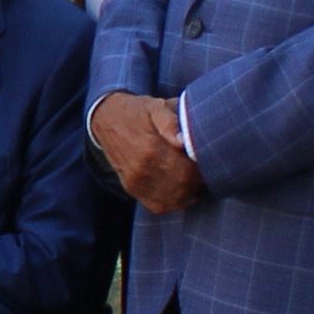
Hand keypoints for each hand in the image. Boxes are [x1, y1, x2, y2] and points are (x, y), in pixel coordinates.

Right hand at [86, 90, 198, 214]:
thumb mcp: (156, 107)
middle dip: (198, 180)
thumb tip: (183, 141)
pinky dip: (174, 202)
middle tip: (203, 169)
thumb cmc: (137, 112)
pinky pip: (159, 206)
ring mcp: (136, 182)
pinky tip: (181, 190)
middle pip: (182, 186)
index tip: (207, 159)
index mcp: (151, 148)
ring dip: (189, 193)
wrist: (107, 120)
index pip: (187, 170)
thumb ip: (171, 121)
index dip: (202, 168)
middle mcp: (142, 169)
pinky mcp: (132, 189)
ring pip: (173, 200)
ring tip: (193, 179)